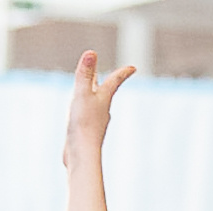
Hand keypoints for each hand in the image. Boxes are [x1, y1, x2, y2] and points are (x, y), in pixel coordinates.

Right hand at [64, 50, 135, 166]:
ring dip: (94, 96)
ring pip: (95, 105)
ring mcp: (94, 122)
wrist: (82, 154)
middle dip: (105, 81)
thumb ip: (84, 73)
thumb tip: (91, 53)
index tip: (133, 68)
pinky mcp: (86, 133)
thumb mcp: (82, 94)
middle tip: (113, 76)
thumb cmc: (83, 124)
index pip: (115, 81)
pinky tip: (80, 116)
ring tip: (92, 93)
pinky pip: (86, 117)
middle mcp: (102, 110)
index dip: (123, 73)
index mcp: (104, 98)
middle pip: (104, 91)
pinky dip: (84, 111)